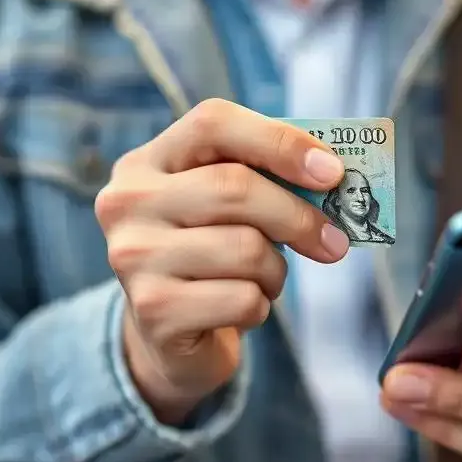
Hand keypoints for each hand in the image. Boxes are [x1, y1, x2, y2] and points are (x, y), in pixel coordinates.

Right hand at [95, 99, 349, 422]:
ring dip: (275, 271)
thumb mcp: (226, 209)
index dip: (279, 141)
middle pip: (236, 188)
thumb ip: (264, 180)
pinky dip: (260, 308)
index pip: (213, 123)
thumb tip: (331, 175)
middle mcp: (127, 203)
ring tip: (264, 280)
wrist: (167, 338)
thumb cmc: (209, 258)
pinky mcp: (154, 311)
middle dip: (298, 216)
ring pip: (246, 249)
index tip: (332, 172)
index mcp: (145, 163)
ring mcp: (134, 257)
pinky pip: (243, 299)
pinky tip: (240, 310)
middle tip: (334, 242)